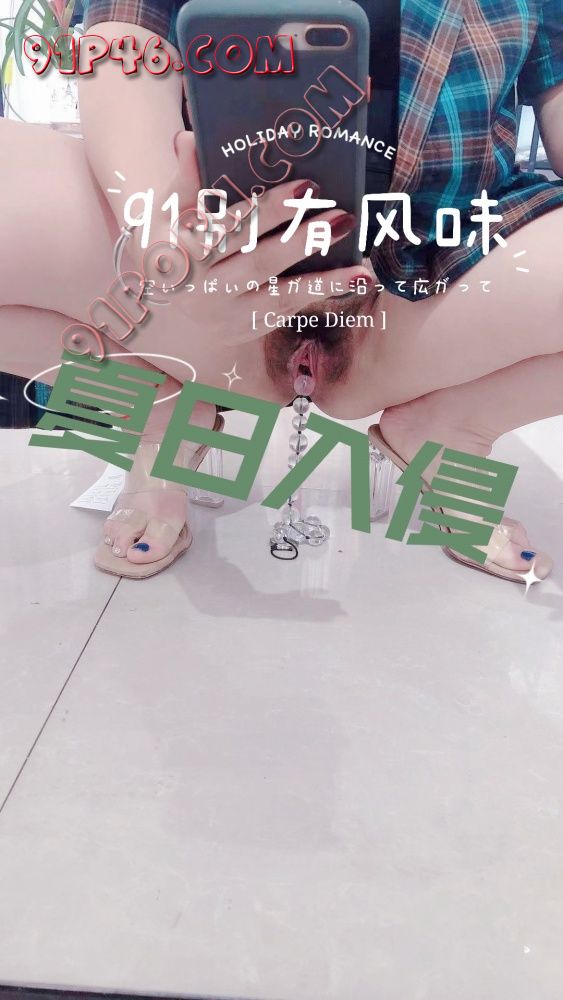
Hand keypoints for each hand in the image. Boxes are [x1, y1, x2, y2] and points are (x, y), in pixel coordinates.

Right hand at [134, 133, 373, 344]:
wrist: (169, 290)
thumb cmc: (177, 235)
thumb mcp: (172, 206)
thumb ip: (187, 177)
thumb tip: (190, 138)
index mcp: (182, 253)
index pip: (232, 228)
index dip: (271, 209)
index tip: (308, 187)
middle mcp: (201, 291)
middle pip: (258, 264)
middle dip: (303, 242)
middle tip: (342, 219)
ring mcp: (223, 316)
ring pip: (279, 297)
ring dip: (323, 282)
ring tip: (361, 270)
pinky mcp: (242, 331)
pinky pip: (285, 312)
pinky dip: (318, 297)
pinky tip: (351, 284)